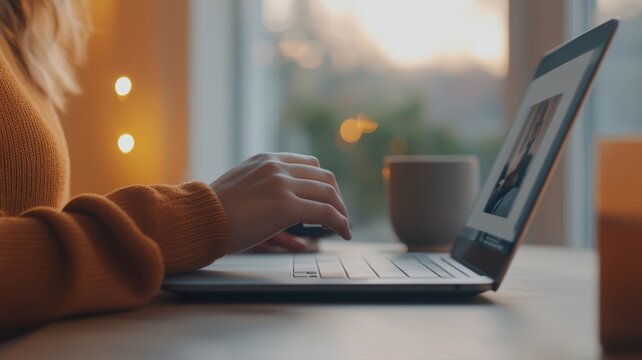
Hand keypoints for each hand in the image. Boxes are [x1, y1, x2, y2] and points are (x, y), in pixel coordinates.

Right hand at [210, 152, 350, 252]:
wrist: (198, 220)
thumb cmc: (213, 211)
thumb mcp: (240, 184)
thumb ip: (261, 183)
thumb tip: (275, 199)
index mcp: (267, 160)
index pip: (310, 165)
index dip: (323, 184)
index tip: (327, 199)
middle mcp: (277, 167)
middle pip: (324, 178)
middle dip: (336, 198)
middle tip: (339, 215)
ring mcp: (282, 184)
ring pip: (329, 194)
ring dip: (341, 211)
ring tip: (343, 226)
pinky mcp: (286, 206)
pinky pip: (325, 212)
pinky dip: (340, 222)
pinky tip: (343, 232)